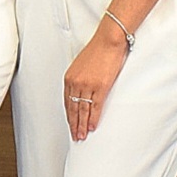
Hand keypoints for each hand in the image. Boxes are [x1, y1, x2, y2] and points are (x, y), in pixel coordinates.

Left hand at [63, 20, 128, 142]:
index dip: (69, 115)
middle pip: (73, 108)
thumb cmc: (99, 49)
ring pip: (82, 110)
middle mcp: (75, 82)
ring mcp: (87, 85)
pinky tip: (92, 127)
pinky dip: (93, 119)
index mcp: (70, 77)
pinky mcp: (100, 87)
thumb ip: (80, 78)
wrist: (109, 40)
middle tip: (75, 136)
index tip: (71, 124)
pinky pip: (94, 107)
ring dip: (82, 125)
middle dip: (73, 124)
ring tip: (82, 136)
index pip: (67, 101)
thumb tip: (83, 90)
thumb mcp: (83, 64)